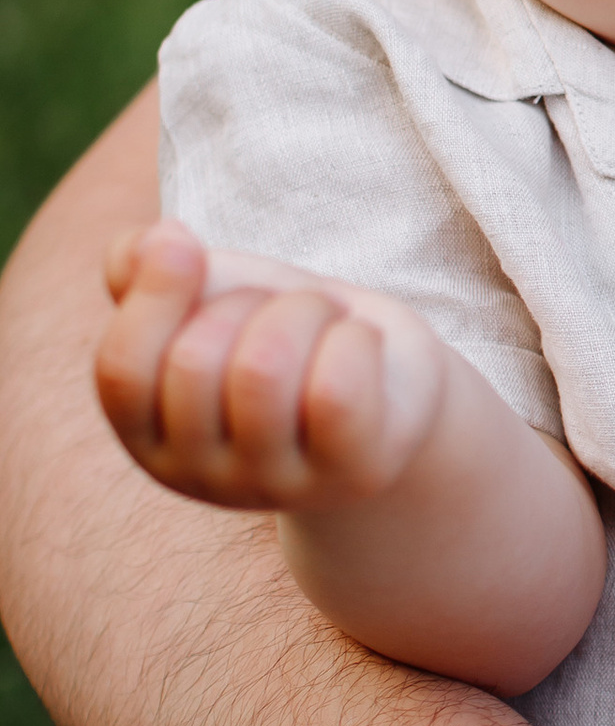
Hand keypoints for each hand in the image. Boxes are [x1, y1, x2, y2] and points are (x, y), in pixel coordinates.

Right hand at [96, 217, 455, 513]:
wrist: (382, 373)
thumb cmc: (278, 330)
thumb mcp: (207, 289)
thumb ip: (143, 264)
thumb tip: (147, 244)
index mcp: (149, 435)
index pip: (121, 373)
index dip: (150, 296)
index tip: (184, 241)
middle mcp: (201, 475)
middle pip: (195, 363)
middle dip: (246, 301)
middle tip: (282, 308)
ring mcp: (275, 485)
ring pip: (265, 368)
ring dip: (303, 312)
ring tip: (322, 320)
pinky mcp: (349, 473)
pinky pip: (336, 390)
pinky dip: (354, 337)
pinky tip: (359, 345)